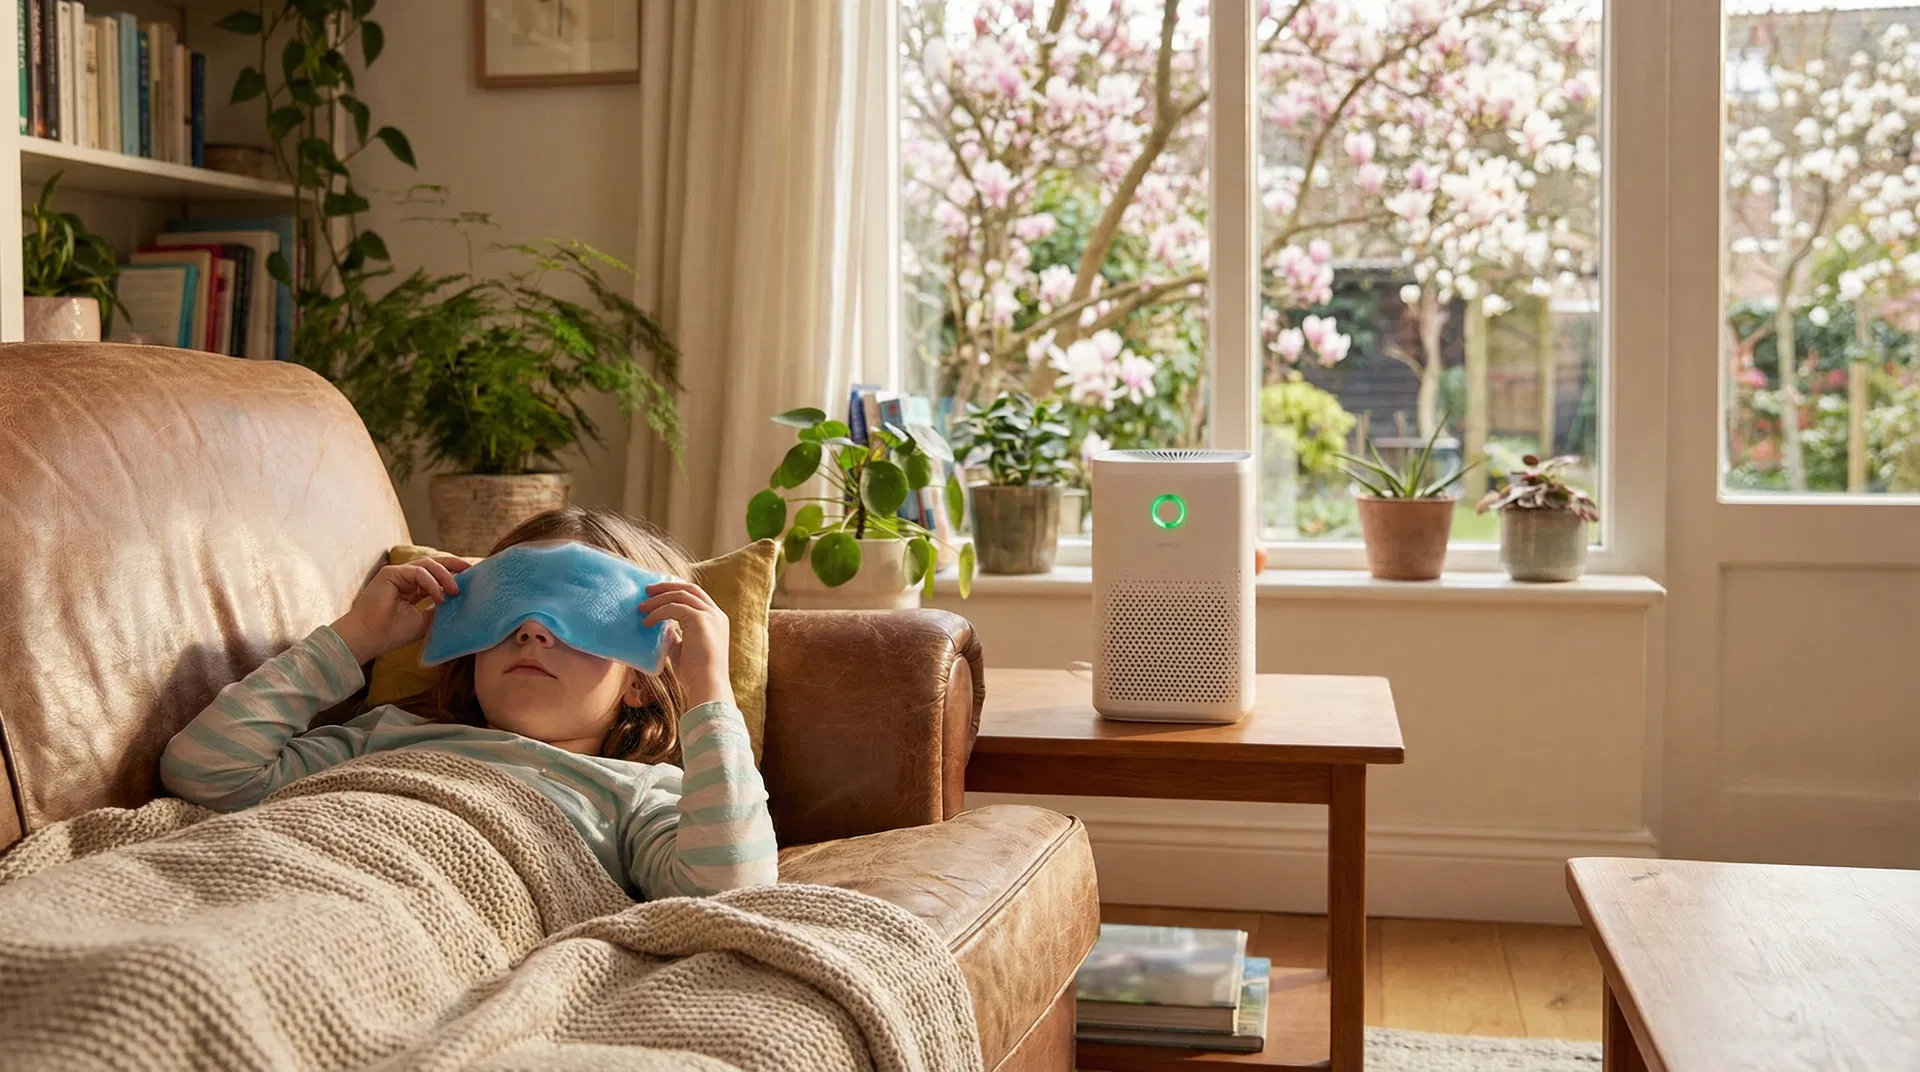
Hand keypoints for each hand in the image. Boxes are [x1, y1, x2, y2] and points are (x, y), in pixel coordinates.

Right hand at [330, 557, 467, 664]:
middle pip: (433, 565)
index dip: (453, 575)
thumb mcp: (425, 620)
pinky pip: (418, 572)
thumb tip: (459, 601)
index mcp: (412, 589)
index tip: (471, 578)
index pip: (436, 576)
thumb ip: (439, 608)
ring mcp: (397, 574)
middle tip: (470, 569)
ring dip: (445, 575)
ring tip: (456, 591)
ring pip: (427, 565)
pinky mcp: (391, 573)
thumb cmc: (393, 632)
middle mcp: (405, 580)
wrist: (369, 638)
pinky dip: (431, 582)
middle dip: (453, 565)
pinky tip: (439, 595)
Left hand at [638, 581, 732, 709]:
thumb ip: (675, 636)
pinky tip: (647, 622)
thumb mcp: (683, 649)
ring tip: (641, 607)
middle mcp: (716, 614)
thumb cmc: (695, 674)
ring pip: (681, 595)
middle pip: (690, 588)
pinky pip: (675, 607)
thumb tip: (662, 626)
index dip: (676, 591)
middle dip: (667, 587)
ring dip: (658, 599)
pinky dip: (658, 612)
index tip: (657, 594)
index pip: (696, 596)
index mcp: (716, 620)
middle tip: (647, 590)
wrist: (707, 686)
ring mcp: (710, 616)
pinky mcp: (701, 620)